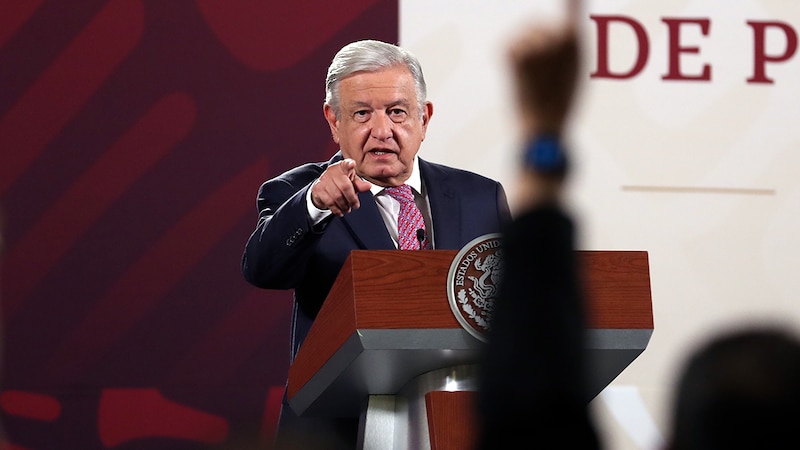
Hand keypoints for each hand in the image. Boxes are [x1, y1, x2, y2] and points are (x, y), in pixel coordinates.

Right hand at [310, 158, 371, 216]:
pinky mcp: (318, 189)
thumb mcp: (352, 183)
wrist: (324, 188)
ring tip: (347, 209)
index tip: (352, 164)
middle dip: (352, 199)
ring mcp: (323, 179)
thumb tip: (368, 186)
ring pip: (337, 196)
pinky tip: (340, 211)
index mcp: (342, 167)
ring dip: (344, 205)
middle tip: (355, 205)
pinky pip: (329, 202)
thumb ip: (360, 185)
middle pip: (345, 186)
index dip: (349, 164)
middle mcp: (332, 171)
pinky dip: (336, 209)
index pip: (346, 164)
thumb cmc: (341, 183)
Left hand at [508, 12, 579, 136]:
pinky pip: (509, 43)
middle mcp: (556, 37)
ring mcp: (533, 43)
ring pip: (524, 34)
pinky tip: (519, 75)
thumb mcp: (573, 64)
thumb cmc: (561, 100)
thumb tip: (565, 20)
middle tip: (543, 74)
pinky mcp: (512, 51)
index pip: (570, 4)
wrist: (541, 126)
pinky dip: (511, 56)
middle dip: (538, 42)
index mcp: (576, 39)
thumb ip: (569, 37)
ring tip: (533, 77)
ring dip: (525, 50)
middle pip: (540, 24)